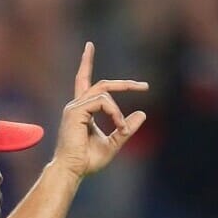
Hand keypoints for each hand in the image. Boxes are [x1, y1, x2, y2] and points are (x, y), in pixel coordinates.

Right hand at [52, 42, 147, 178]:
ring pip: (105, 94)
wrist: (72, 171)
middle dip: (124, 84)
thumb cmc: (87, 161)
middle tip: (144, 86)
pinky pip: (103, 102)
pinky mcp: (75, 112)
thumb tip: (143, 113)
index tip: (90, 47)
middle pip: (101, 83)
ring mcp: (74, 107)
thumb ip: (126, 128)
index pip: (83, 80)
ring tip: (122, 129)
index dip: (86, 62)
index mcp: (81, 110)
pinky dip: (114, 113)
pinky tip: (117, 126)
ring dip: (118, 112)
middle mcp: (76, 106)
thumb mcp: (114, 142)